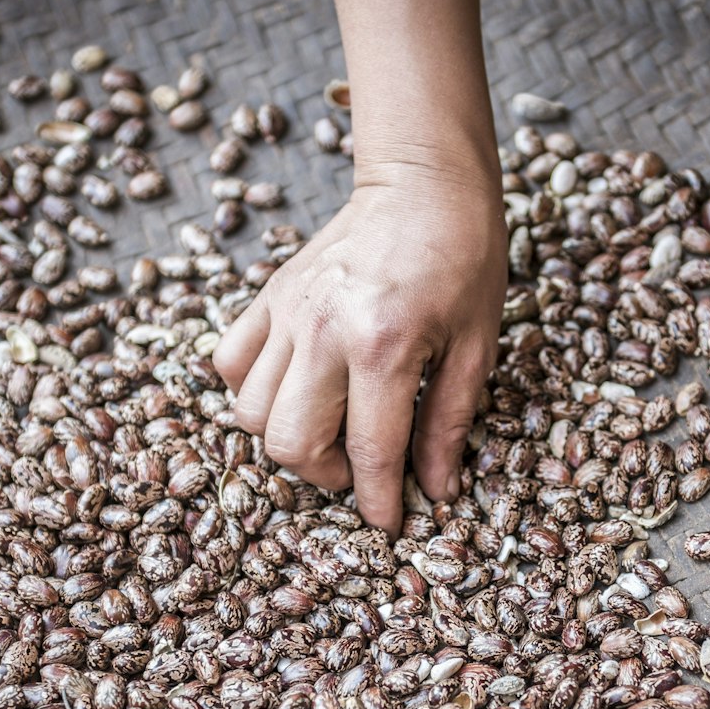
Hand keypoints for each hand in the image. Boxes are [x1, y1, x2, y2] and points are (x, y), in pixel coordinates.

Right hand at [214, 165, 504, 535]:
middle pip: (289, 442)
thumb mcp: (477, 345)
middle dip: (324, 475)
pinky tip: (297, 388)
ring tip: (330, 427)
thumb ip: (451, 421)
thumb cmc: (464, 259)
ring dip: (287, 437)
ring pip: (249, 412)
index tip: (388, 525)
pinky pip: (232, 362)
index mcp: (385, 344)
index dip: (377, 501)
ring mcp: (288, 312)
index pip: (369, 450)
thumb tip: (436, 489)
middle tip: (360, 466)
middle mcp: (324, 330)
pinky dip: (254, 389)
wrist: (424, 183)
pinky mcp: (269, 296)